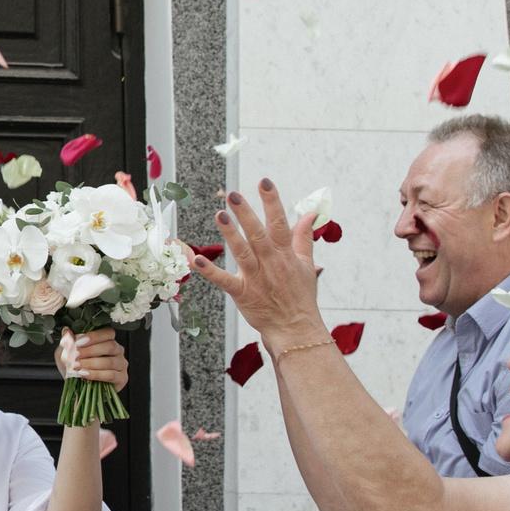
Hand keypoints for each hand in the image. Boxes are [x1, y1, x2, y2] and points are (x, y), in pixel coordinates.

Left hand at [55, 330, 127, 392]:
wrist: (80, 388)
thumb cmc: (77, 367)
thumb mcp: (68, 353)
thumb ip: (68, 342)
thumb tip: (66, 331)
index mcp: (108, 340)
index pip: (107, 332)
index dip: (94, 336)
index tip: (79, 342)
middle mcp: (118, 350)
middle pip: (109, 346)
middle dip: (90, 351)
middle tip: (75, 356)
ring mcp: (122, 364)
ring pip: (109, 362)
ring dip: (91, 363)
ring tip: (76, 366)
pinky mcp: (122, 378)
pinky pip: (111, 375)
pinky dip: (96, 374)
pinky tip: (84, 374)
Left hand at [188, 181, 329, 344]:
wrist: (296, 328)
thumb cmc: (300, 296)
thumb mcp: (306, 264)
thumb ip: (304, 237)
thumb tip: (311, 214)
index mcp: (286, 254)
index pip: (280, 223)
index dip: (272, 202)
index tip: (264, 182)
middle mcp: (271, 263)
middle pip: (258, 235)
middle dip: (246, 214)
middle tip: (233, 194)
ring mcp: (257, 279)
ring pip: (243, 253)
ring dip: (230, 235)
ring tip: (220, 215)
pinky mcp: (243, 294)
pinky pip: (225, 281)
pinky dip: (211, 271)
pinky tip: (198, 260)